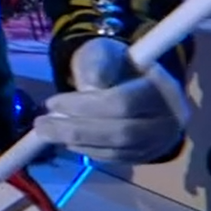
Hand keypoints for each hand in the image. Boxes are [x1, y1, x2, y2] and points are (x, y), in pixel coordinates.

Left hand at [34, 37, 189, 163]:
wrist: (132, 79)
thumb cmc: (116, 63)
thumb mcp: (104, 52)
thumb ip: (98, 64)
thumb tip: (90, 87)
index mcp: (163, 88)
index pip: (123, 103)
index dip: (85, 106)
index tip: (51, 103)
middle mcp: (169, 120)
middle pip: (122, 132)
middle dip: (76, 130)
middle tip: (41, 126)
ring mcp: (160, 141)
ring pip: (118, 150)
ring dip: (78, 142)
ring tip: (47, 133)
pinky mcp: (147, 154)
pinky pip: (116, 159)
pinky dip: (89, 151)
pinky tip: (68, 141)